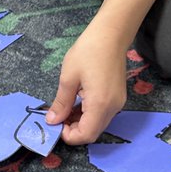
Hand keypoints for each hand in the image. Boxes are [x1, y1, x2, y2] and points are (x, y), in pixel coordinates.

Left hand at [44, 24, 127, 145]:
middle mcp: (113, 108)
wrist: (111, 35)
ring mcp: (118, 103)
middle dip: (73, 130)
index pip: (86, 135)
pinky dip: (88, 115)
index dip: (69, 136)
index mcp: (100, 104)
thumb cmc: (88, 51)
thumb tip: (52, 121)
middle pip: (93, 133)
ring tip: (64, 109)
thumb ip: (61, 102)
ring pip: (98, 124)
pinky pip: (102, 114)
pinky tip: (76, 103)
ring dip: (80, 122)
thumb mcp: (68, 77)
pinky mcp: (118, 97)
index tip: (54, 125)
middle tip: (56, 118)